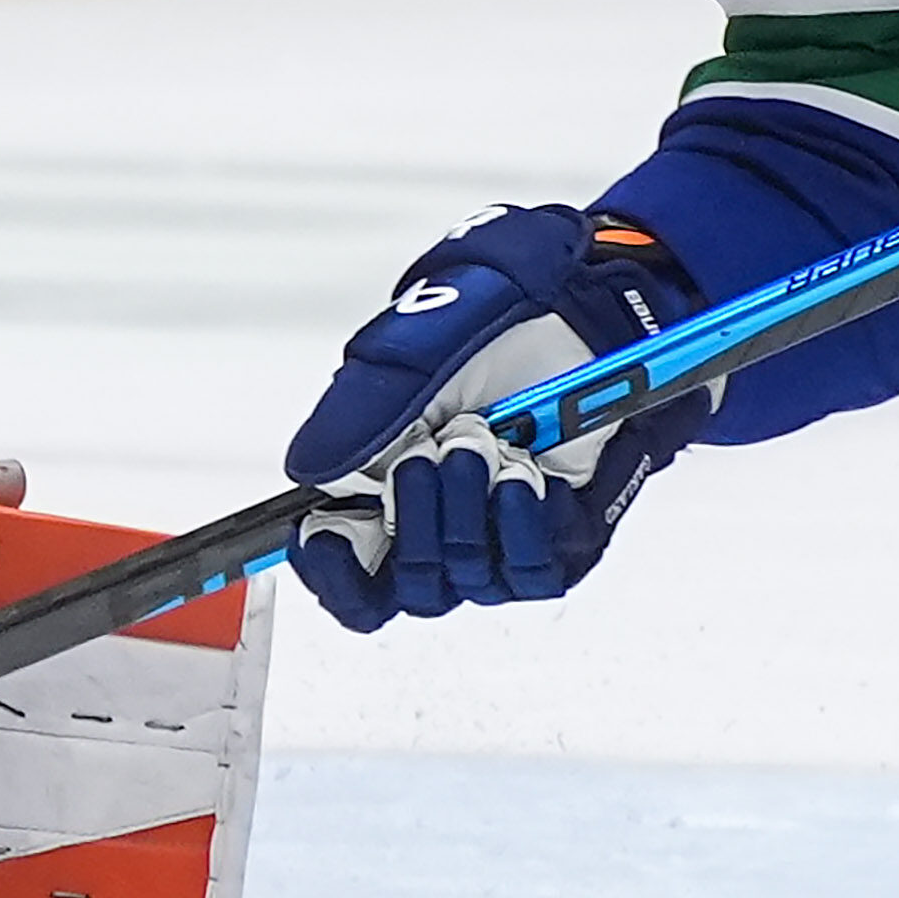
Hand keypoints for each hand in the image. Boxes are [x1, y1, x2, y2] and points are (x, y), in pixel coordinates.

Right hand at [284, 207, 707, 628]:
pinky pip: (534, 571)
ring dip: (470, 510)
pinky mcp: (560, 536)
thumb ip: (359, 411)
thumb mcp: (416, 352)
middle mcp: (442, 520)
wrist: (591, 310)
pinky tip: (527, 473)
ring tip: (489, 442)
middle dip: (416, 517)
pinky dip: (525, 524)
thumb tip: (307, 471)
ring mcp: (502, 533)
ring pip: (467, 580)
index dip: (332, 571)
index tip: (327, 536)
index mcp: (387, 483)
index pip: (346, 574)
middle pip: (409, 587)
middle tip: (435, 449)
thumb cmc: (502, 323)